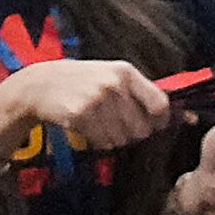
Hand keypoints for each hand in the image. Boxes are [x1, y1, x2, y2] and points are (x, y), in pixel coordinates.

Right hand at [0, 58, 170, 152]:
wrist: (41, 85)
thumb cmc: (84, 81)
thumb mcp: (112, 76)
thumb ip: (139, 92)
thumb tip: (173, 114)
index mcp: (126, 73)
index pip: (159, 103)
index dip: (161, 120)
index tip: (156, 126)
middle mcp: (114, 85)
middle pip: (141, 127)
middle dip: (134, 133)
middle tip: (119, 126)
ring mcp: (96, 100)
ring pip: (121, 138)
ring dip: (114, 138)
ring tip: (100, 124)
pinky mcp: (80, 115)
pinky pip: (102, 141)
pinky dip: (98, 141)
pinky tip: (88, 128)